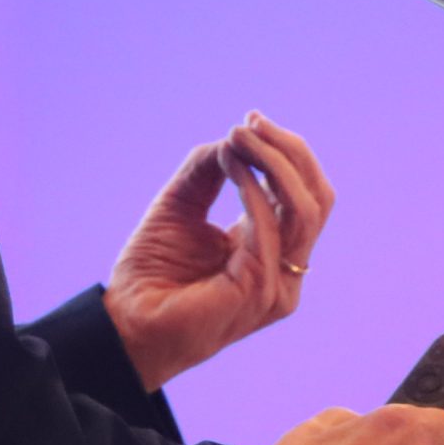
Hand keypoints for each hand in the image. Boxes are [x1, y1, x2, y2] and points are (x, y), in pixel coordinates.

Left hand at [103, 112, 337, 392]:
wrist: (126, 324)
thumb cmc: (152, 272)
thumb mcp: (181, 205)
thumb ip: (209, 169)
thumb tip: (235, 137)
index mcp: (274, 250)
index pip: (307, 195)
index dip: (287, 153)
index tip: (250, 120)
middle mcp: (286, 270)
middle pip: (318, 199)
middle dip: (290, 152)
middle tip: (251, 122)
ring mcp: (279, 285)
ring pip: (305, 210)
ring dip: (275, 163)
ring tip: (240, 136)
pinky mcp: (260, 292)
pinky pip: (270, 229)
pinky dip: (253, 188)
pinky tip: (231, 164)